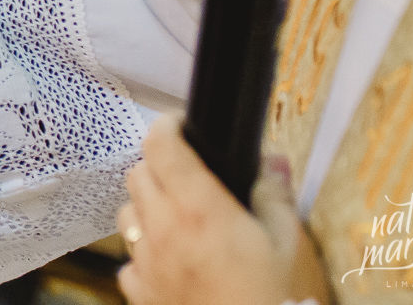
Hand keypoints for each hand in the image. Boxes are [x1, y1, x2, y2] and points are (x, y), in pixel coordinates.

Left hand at [115, 116, 329, 304]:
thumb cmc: (272, 296)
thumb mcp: (285, 243)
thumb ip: (274, 195)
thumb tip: (272, 160)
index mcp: (198, 208)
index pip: (161, 145)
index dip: (168, 126)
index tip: (182, 125)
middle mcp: (162, 228)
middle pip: (138, 174)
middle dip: (159, 167)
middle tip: (186, 176)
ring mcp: (145, 261)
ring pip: (127, 213)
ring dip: (147, 208)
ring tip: (177, 219)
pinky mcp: (138, 290)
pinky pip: (128, 259)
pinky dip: (144, 254)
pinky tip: (170, 262)